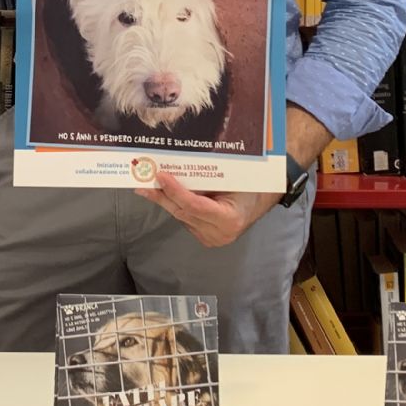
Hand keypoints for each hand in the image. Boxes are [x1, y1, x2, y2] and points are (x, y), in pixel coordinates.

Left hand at [136, 170, 279, 247]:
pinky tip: (164, 194)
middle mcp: (219, 233)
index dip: (175, 191)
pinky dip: (176, 205)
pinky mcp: (206, 238)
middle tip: (142, 182)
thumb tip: (177, 166)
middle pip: (182, 212)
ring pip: (181, 216)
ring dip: (165, 200)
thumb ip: (208, 178)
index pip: (194, 205)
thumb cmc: (251, 185)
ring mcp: (212, 239)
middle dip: (161, 196)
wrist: (262, 200)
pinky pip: (186, 219)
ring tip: (148, 185)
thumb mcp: (233, 178)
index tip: (161, 176)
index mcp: (229, 219)